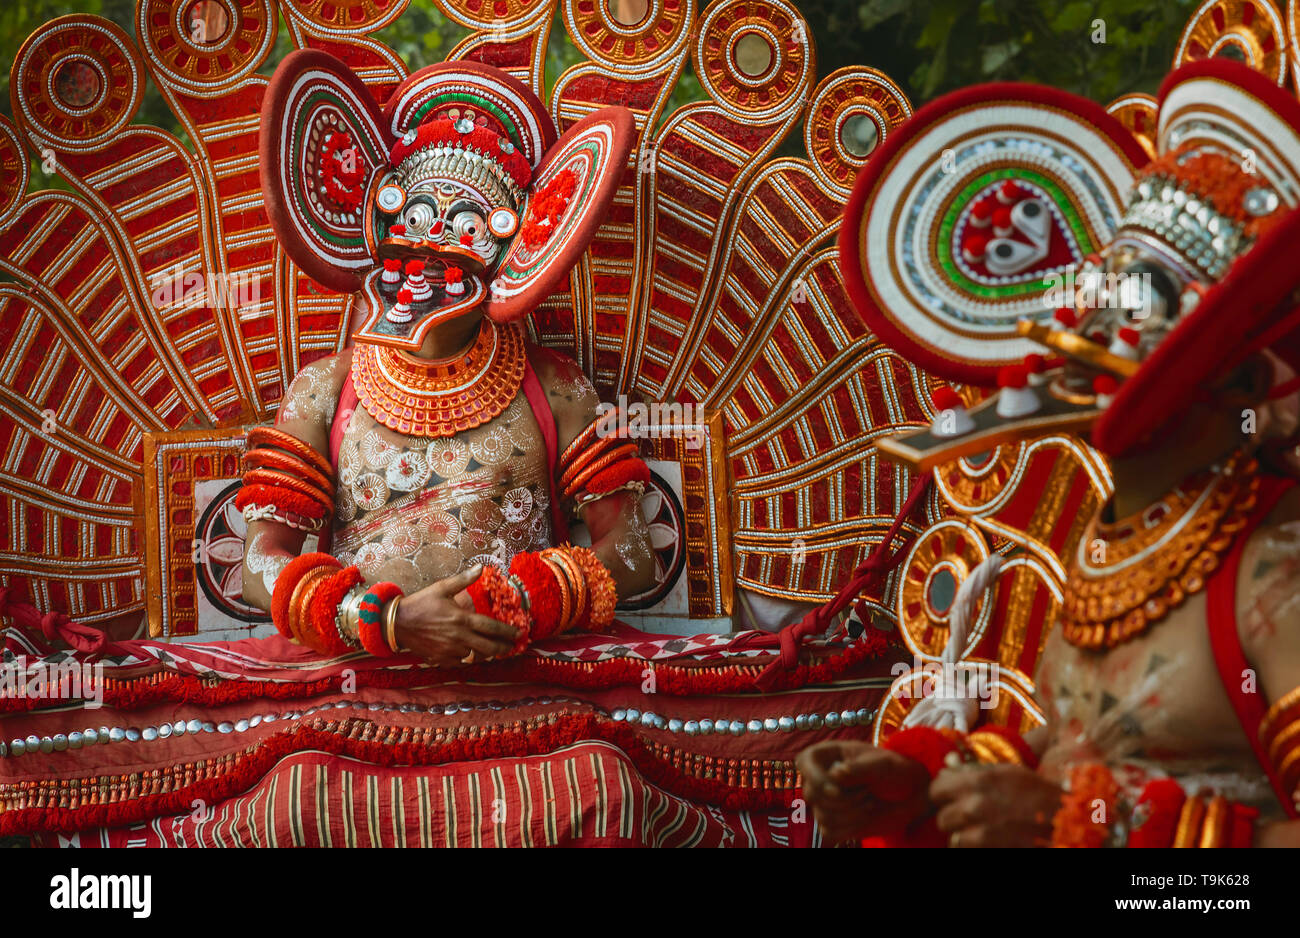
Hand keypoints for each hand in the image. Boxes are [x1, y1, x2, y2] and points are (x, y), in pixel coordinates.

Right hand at [393, 565, 519, 667]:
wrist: (397, 623)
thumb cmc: (421, 603)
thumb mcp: (442, 587)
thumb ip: (463, 579)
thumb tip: (481, 567)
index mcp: (461, 619)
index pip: (491, 628)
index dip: (507, 632)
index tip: (518, 633)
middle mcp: (459, 637)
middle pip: (488, 647)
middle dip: (503, 648)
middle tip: (511, 647)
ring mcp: (450, 650)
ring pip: (476, 657)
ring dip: (486, 654)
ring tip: (494, 651)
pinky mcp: (441, 659)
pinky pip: (460, 663)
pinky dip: (468, 659)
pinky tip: (472, 654)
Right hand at [796, 740, 930, 842]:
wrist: (911, 795)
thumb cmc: (896, 771)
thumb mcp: (883, 765)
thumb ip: (860, 769)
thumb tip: (836, 774)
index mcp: (828, 754)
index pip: (804, 762)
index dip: (816, 778)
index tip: (838, 789)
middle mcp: (821, 776)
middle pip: (813, 794)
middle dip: (844, 800)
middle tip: (868, 792)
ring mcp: (825, 801)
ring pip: (822, 815)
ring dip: (851, 814)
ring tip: (870, 802)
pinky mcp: (832, 822)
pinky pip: (828, 831)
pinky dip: (849, 828)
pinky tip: (865, 817)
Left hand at [930, 762, 1061, 846]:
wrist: (1069, 823)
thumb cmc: (1039, 794)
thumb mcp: (1007, 772)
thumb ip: (972, 770)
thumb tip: (946, 765)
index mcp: (977, 781)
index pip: (936, 790)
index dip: (943, 795)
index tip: (951, 798)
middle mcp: (974, 807)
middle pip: (942, 819)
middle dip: (953, 818)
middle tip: (970, 817)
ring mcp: (982, 835)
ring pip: (954, 840)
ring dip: (964, 837)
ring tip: (983, 831)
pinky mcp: (990, 850)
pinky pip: (968, 850)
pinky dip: (977, 847)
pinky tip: (992, 841)